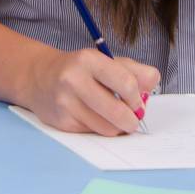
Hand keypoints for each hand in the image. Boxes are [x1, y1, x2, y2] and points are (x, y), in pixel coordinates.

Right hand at [23, 47, 159, 136]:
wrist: (40, 78)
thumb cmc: (81, 70)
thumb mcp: (106, 61)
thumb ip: (133, 70)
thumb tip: (154, 80)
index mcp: (89, 59)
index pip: (126, 82)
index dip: (137, 97)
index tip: (137, 101)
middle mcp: (74, 79)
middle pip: (117, 111)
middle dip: (131, 120)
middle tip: (133, 119)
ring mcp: (66, 103)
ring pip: (107, 128)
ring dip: (117, 128)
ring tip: (116, 119)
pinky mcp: (62, 123)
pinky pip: (93, 134)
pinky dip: (101, 130)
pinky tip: (96, 119)